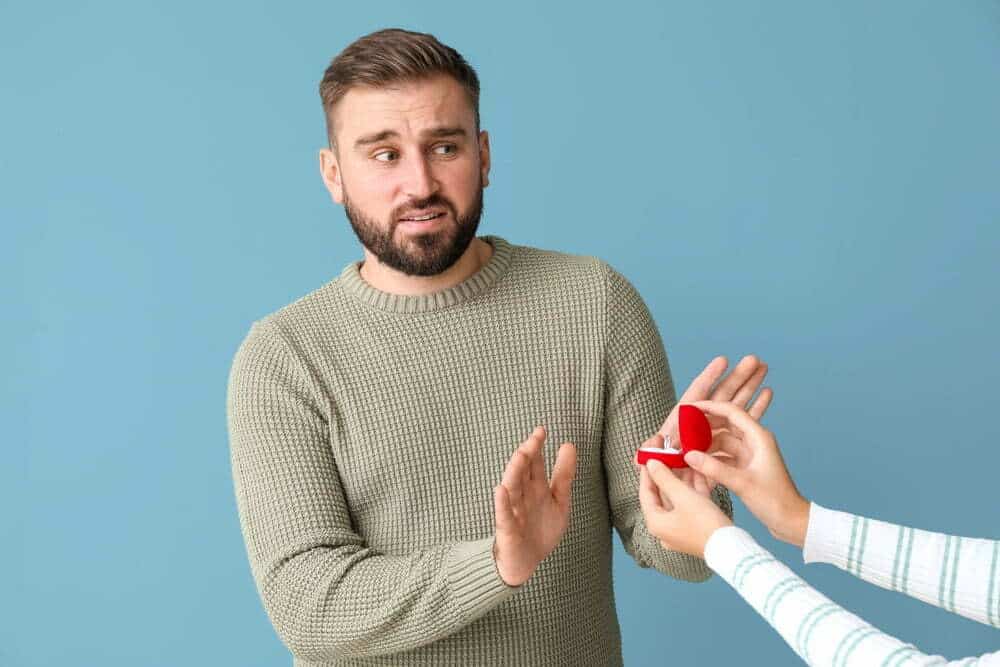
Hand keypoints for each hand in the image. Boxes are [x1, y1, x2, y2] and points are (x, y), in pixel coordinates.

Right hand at [493, 426, 576, 585]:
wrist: (527, 562)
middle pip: (523, 471)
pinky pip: (504, 514)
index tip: (541, 430)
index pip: (535, 463)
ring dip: (515, 471)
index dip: (537, 447)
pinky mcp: (508, 529)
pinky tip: (501, 489)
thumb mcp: (559, 501)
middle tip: (534, 438)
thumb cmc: (541, 530)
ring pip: (513, 488)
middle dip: (527, 455)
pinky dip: (502, 502)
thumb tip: (569, 444)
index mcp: (535, 488)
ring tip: (520, 455)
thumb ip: (564, 475)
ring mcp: (514, 510)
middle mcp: (523, 495)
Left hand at [638, 459, 732, 557]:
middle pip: (662, 496)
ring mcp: (680, 529)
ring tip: (685, 461)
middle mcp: (665, 528)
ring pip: (678, 500)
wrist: (732, 548)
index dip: (647, 473)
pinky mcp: (695, 529)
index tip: (649, 457)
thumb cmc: (705, 524)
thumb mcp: (683, 496)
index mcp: (656, 523)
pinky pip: (690, 506)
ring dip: (682, 481)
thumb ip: (665, 478)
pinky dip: (693, 491)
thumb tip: (650, 464)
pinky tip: (699, 474)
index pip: (645, 493)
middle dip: (668, 475)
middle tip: (668, 457)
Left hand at [640, 356, 773, 492]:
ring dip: (750, 385)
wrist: (680, 493)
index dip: (709, 377)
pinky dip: (756, 407)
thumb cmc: (668, 475)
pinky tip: (768, 392)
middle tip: (753, 359)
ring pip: (736, 402)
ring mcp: (719, 427)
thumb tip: (647, 447)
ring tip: (763, 366)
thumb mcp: (661, 464)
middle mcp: (704, 420)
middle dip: (737, 376)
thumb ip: (653, 455)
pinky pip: (745, 420)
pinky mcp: (731, 439)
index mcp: (685, 421)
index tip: (723, 360)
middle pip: (722, 393)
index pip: (698, 394)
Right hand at [684, 400, 809, 546]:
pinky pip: (724, 456)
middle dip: (703, 428)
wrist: (791, 522)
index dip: (709, 407)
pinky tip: (698, 466)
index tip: (689, 409)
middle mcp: (755, 441)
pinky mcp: (746, 466)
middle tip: (682, 432)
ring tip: (686, 451)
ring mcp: (750, 454)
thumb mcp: (742, 483)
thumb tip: (689, 456)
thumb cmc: (776, 501)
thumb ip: (714, 468)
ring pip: (722, 442)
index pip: (731, 412)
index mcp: (759, 437)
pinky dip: (711, 459)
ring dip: (705, 445)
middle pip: (724, 425)